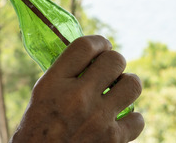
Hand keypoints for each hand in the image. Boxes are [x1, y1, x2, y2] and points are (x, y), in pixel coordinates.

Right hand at [11, 35, 143, 142]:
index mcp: (55, 83)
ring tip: (120, 89)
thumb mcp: (42, 95)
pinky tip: (120, 119)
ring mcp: (98, 119)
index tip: (102, 47)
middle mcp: (78, 97)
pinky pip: (138, 119)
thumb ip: (64, 74)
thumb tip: (91, 57)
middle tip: (111, 70)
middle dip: (115, 62)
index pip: (85, 46)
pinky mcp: (113, 140)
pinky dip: (132, 119)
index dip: (99, 42)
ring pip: (132, 84)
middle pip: (114, 60)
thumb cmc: (37, 129)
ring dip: (128, 84)